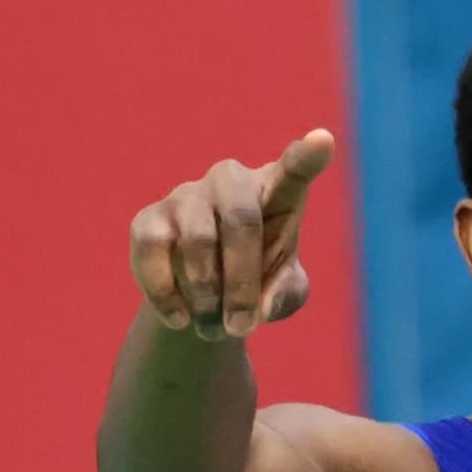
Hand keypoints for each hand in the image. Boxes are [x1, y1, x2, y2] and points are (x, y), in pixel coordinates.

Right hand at [129, 129, 334, 339]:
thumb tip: (260, 307)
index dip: (306, 156)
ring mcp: (186, 195)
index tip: (323, 141)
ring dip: (207, 294)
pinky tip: (180, 319)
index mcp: (276, 193)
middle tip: (244, 327)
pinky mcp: (147, 219)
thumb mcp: (282, 294)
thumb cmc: (257, 282)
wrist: (203, 298)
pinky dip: (166, 293)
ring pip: (197, 240)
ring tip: (214, 330)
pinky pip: (152, 251)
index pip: (293, 169)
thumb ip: (283, 295)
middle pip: (241, 219)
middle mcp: (230, 182)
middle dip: (243, 281)